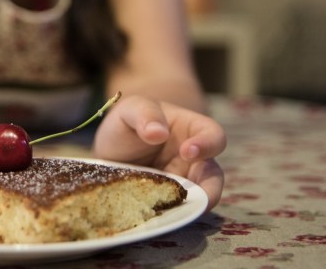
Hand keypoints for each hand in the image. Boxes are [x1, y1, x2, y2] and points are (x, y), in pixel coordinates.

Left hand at [92, 94, 225, 209]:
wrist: (111, 149)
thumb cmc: (129, 122)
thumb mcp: (131, 109)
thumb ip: (144, 114)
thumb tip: (158, 133)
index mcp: (192, 130)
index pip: (213, 135)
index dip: (207, 144)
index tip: (188, 152)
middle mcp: (194, 160)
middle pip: (213, 176)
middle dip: (209, 189)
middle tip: (191, 195)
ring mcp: (183, 183)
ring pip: (198, 200)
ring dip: (190, 208)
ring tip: (174, 212)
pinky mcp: (168, 202)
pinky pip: (176, 211)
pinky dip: (170, 216)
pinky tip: (155, 217)